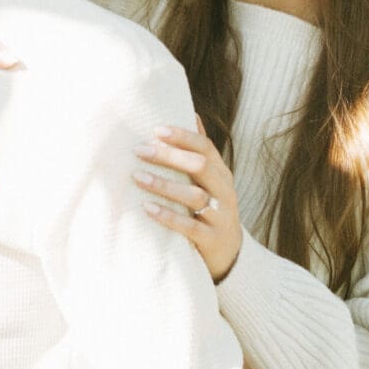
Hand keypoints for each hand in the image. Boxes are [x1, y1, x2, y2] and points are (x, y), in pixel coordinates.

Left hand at [133, 116, 242, 281]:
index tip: (156, 129)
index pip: (205, 147)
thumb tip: (192, 114)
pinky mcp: (212, 240)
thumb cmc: (211, 209)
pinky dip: (168, 216)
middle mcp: (224, 192)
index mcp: (221, 174)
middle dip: (169, 156)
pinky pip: (190, 227)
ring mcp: (221, 217)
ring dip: (164, 185)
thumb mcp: (211, 181)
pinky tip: (148, 208)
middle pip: (200, 166)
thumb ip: (201, 152)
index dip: (182, 136)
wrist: (230, 254)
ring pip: (195, 196)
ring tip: (138, 177)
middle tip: (140, 150)